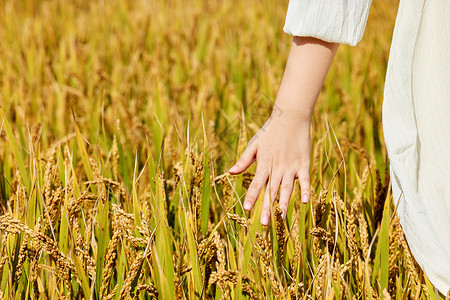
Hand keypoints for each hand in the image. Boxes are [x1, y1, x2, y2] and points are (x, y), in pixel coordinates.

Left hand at [228, 36, 337, 224]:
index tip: (247, 209)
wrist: (291, 117)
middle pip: (271, 190)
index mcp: (264, 163)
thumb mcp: (254, 144)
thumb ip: (244, 160)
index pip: (256, 183)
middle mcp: (277, 167)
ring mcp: (291, 166)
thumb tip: (230, 173)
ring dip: (284, 203)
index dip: (252, 196)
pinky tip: (305, 201)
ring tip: (280, 218)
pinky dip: (305, 189)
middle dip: (267, 207)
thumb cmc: (270, 131)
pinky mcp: (303, 164)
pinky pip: (304, 179)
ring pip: (287, 188)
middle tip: (263, 223)